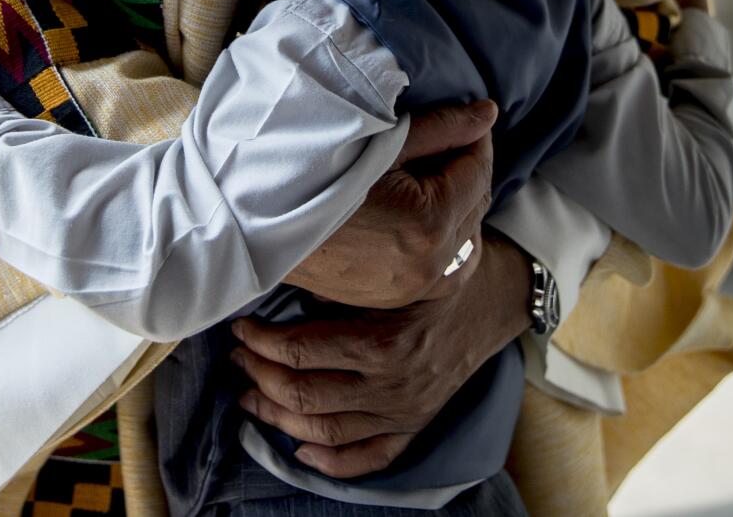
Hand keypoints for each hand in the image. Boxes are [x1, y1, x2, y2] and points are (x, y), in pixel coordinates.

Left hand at [229, 233, 532, 477]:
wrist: (495, 300)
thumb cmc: (440, 275)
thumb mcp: (396, 270)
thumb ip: (346, 283)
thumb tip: (288, 284)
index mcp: (382, 343)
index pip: (301, 351)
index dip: (260, 342)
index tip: (240, 328)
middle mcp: (391, 385)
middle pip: (304, 395)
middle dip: (260, 377)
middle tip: (238, 359)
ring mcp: (402, 412)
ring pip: (325, 431)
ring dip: (279, 418)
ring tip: (250, 397)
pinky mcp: (413, 425)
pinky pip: (368, 458)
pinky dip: (330, 462)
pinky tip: (300, 450)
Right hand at [281, 100, 497, 307]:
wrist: (260, 226)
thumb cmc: (315, 175)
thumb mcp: (383, 144)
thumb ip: (442, 129)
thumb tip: (488, 113)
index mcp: (429, 223)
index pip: (477, 171)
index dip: (476, 138)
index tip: (466, 119)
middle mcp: (428, 265)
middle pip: (475, 205)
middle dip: (466, 171)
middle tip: (445, 142)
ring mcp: (411, 288)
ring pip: (464, 239)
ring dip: (459, 206)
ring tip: (432, 176)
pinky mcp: (395, 298)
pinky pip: (443, 268)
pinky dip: (445, 239)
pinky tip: (423, 215)